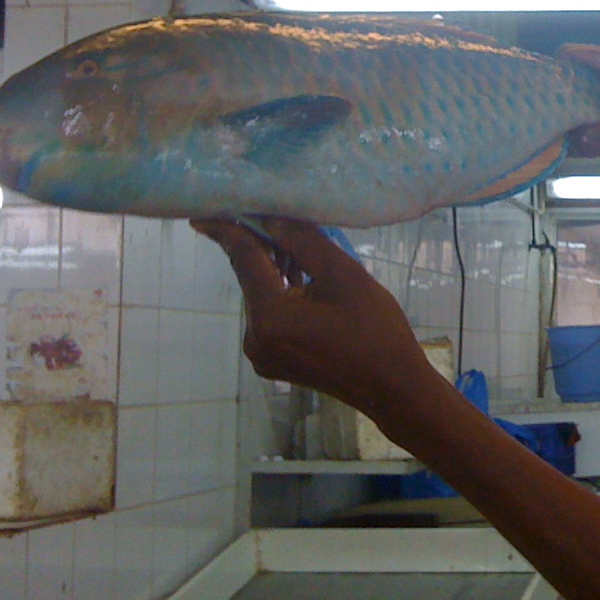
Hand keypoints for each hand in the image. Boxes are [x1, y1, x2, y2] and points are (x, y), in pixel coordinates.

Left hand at [192, 218, 431, 423]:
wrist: (394, 387)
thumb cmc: (376, 330)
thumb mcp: (344, 275)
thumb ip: (303, 241)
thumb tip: (270, 216)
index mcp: (269, 316)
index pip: (244, 260)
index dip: (230, 230)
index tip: (205, 211)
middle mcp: (254, 338)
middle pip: (253, 280)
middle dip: (266, 250)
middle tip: (284, 221)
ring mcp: (262, 354)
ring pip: (263, 298)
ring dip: (278, 274)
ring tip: (306, 252)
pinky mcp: (274, 362)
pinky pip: (272, 318)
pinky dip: (284, 298)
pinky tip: (306, 284)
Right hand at [557, 45, 599, 190]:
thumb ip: (595, 137)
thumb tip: (558, 141)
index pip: (573, 53)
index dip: (555, 71)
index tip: (544, 97)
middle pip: (571, 69)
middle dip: (558, 91)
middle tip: (546, 116)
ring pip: (575, 87)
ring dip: (566, 106)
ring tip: (555, 127)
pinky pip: (584, 101)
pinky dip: (575, 115)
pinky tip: (568, 134)